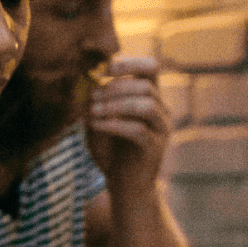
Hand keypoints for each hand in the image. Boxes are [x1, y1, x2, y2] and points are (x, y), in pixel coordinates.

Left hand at [85, 55, 170, 189]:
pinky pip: (137, 129)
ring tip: (92, 112)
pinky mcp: (154, 147)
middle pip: (146, 86)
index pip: (152, 67)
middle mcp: (162, 110)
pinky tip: (95, 126)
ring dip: (114, 105)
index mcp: (151, 97)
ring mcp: (161, 129)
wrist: (122, 184)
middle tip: (92, 97)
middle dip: (115, 88)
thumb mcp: (98, 120)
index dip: (130, 63)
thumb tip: (85, 80)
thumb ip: (94, 100)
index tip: (104, 70)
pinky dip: (113, 124)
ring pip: (146, 104)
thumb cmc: (110, 149)